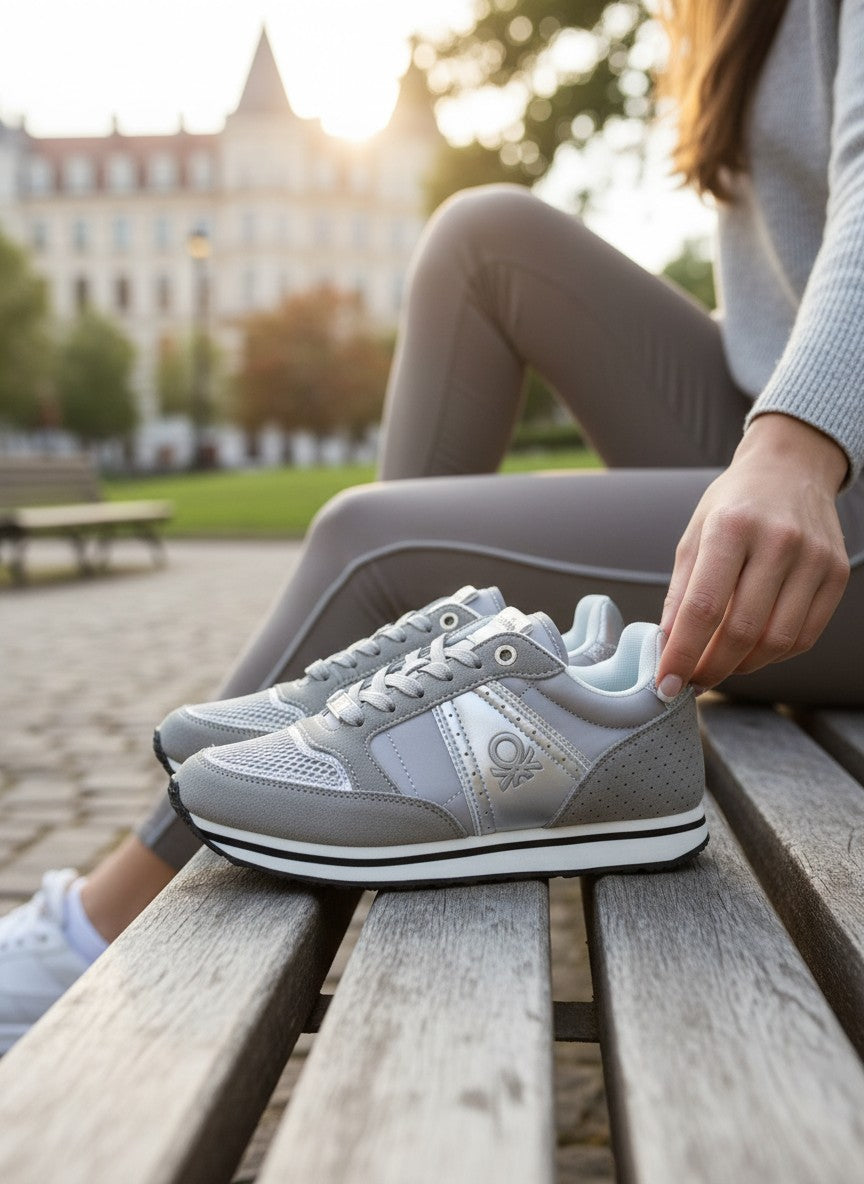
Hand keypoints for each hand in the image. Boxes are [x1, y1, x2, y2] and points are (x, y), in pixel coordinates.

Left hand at [656, 413, 849, 696]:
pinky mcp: (836, 573)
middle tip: (690, 683)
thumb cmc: (734, 505)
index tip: (665, 684)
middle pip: (741, 630)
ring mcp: (813, 558)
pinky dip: (773, 655)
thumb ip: (680, 593)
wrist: (792, 467)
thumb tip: (667, 648)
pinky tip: (751, 652)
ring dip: (742, 667)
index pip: (703, 607)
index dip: (682, 654)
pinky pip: (804, 635)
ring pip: (776, 641)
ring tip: (718, 667)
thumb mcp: (695, 535)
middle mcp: (778, 541)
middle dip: (711, 669)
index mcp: (731, 527)